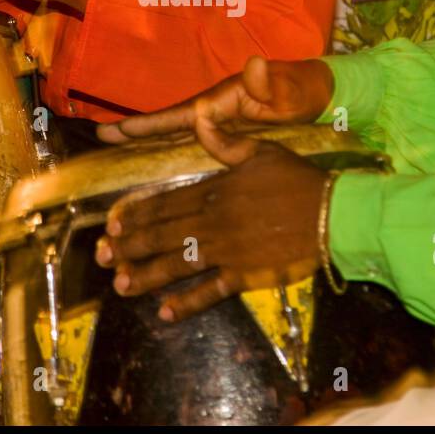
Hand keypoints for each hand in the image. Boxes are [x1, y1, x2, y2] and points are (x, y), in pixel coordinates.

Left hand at [94, 120, 330, 320]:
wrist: (332, 213)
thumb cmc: (298, 179)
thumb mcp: (262, 150)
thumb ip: (225, 141)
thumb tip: (199, 120)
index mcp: (214, 190)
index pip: (165, 203)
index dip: (136, 214)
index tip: (113, 223)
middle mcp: (214, 221)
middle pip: (162, 234)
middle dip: (129, 246)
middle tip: (102, 256)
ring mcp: (228, 250)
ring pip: (177, 263)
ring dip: (146, 275)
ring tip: (121, 285)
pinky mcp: (245, 274)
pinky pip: (211, 291)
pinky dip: (188, 303)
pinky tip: (165, 313)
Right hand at [96, 55, 333, 143]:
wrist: (316, 97)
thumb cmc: (301, 92)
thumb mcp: (289, 89)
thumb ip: (270, 82)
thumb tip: (255, 65)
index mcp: (221, 101)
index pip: (179, 114)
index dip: (150, 124)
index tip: (121, 131)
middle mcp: (212, 110)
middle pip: (167, 123)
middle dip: (134, 130)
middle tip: (99, 137)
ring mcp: (217, 121)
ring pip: (174, 133)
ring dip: (145, 141)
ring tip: (112, 150)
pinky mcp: (225, 133)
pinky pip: (190, 142)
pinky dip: (168, 148)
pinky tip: (153, 162)